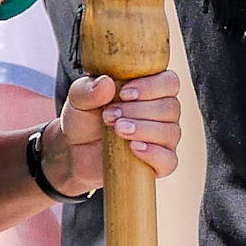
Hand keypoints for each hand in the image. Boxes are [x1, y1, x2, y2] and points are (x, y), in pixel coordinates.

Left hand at [45, 68, 181, 192]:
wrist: (75, 152)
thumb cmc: (84, 120)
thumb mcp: (78, 100)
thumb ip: (88, 90)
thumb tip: (107, 83)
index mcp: (150, 90)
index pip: (169, 82)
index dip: (151, 86)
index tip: (124, 94)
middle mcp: (163, 113)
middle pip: (170, 107)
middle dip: (138, 110)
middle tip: (109, 115)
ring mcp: (163, 139)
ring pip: (171, 132)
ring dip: (143, 129)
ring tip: (117, 130)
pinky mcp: (158, 163)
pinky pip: (169, 160)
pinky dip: (154, 154)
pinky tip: (133, 148)